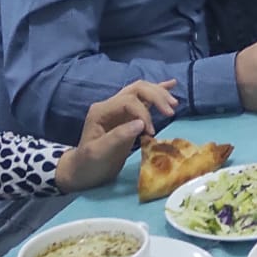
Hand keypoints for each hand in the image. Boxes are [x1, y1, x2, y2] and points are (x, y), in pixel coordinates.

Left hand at [55, 79, 176, 191]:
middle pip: (137, 89)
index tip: (150, 132)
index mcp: (101, 110)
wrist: (82, 172)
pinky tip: (171, 85)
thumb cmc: (89, 163)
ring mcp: (119, 109)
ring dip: (159, 94)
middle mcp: (110, 105)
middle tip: (171, 111)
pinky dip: (157, 92)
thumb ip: (118, 136)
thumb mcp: (99, 152)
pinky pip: (143, 99)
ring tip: (174, 103)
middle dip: (156, 96)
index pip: (128, 101)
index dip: (143, 113)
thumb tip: (141, 124)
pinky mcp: (127, 116)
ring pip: (141, 90)